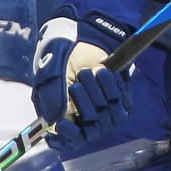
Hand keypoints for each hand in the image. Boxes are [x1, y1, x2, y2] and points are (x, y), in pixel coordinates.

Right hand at [32, 6, 134, 144]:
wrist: (83, 30)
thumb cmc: (59, 50)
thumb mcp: (49, 68)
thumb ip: (50, 94)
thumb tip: (55, 120)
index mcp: (61, 113)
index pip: (65, 140)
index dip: (66, 138)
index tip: (62, 126)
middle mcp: (83, 115)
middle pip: (89, 130)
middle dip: (84, 103)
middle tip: (78, 81)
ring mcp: (103, 109)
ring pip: (107, 120)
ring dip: (98, 95)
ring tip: (92, 72)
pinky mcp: (121, 99)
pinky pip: (122, 105)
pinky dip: (113, 88)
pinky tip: (104, 72)